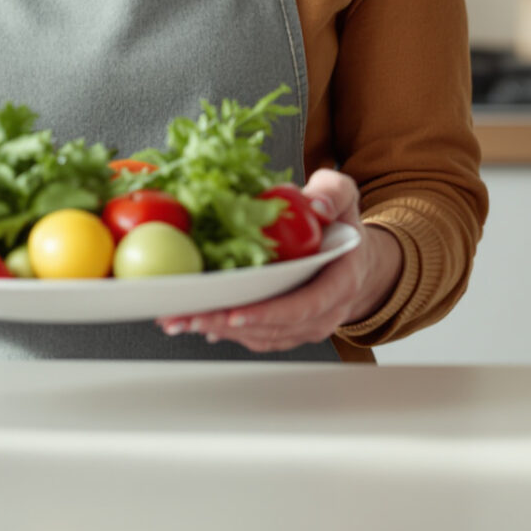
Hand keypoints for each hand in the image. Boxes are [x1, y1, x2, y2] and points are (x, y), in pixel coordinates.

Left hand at [156, 169, 400, 352]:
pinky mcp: (284, 329)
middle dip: (228, 323)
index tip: (236, 312)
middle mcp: (324, 312)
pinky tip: (194, 320)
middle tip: (189, 315)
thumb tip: (316, 205)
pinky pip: (253, 335)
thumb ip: (332, 194)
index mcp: (340, 282)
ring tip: (179, 319)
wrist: (351, 257)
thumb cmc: (341, 225)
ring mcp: (303, 325)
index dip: (269, 312)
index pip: (305, 305)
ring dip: (217, 329)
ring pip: (258, 336)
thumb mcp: (343, 195)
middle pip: (273, 327)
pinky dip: (222, 330)